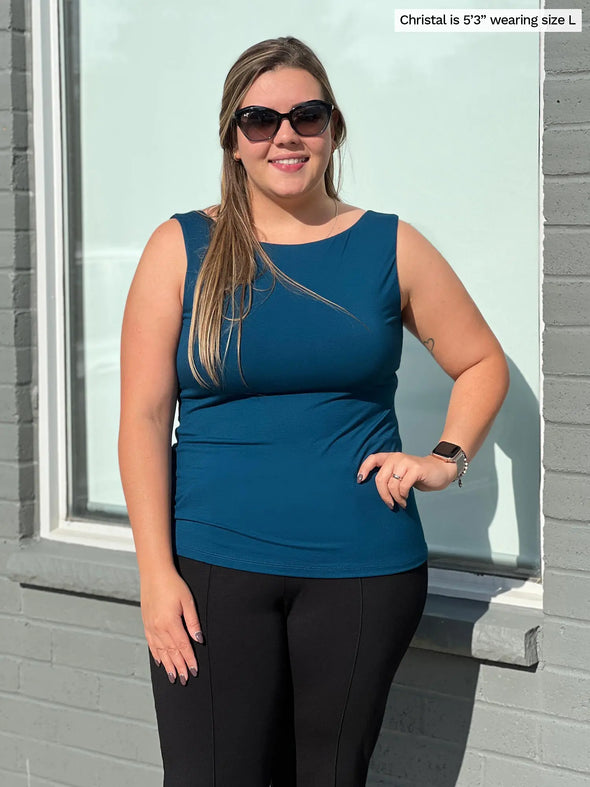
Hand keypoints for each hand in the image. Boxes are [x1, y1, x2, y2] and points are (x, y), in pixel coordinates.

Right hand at [140, 567, 203, 685]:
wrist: (154, 573)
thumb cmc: (173, 585)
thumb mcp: (188, 601)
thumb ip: (193, 622)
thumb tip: (198, 640)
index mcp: (170, 623)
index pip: (182, 647)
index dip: (189, 660)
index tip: (194, 671)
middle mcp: (159, 628)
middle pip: (171, 652)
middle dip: (179, 667)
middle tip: (185, 679)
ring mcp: (150, 627)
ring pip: (160, 651)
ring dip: (168, 665)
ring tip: (173, 677)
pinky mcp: (146, 624)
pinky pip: (151, 644)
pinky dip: (156, 655)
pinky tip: (160, 662)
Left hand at [356, 452, 457, 509]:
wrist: (441, 470)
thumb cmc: (418, 475)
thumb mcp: (401, 473)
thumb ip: (389, 476)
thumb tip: (374, 490)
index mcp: (391, 457)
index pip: (372, 459)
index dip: (364, 469)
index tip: (359, 480)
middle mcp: (397, 457)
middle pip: (380, 478)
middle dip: (383, 495)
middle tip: (389, 504)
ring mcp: (406, 462)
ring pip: (392, 485)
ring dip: (395, 498)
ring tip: (401, 503)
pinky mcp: (416, 469)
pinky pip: (403, 487)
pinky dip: (403, 496)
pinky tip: (406, 500)